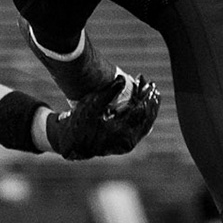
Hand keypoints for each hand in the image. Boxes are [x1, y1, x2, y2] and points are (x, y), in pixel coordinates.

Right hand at [44, 73, 160, 160]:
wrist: (71, 142)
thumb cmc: (78, 123)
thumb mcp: (90, 106)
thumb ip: (108, 92)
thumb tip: (122, 79)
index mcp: (120, 133)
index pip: (140, 112)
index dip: (145, 95)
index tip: (146, 82)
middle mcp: (127, 141)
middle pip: (146, 118)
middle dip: (150, 99)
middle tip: (151, 84)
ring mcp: (128, 143)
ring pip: (145, 123)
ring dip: (149, 106)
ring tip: (149, 89)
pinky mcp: (126, 141)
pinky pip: (140, 126)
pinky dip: (143, 113)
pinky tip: (141, 100)